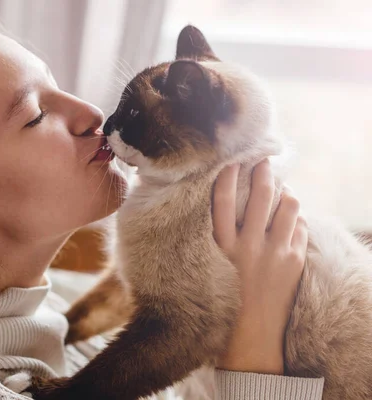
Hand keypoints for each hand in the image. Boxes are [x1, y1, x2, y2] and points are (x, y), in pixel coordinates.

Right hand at [212, 160, 307, 374]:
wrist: (255, 323)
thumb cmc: (230, 286)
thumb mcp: (219, 258)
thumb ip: (225, 231)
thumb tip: (238, 195)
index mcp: (223, 246)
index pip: (222, 202)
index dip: (227, 178)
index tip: (231, 162)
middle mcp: (249, 247)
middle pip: (261, 195)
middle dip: (264, 171)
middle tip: (264, 160)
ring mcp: (275, 253)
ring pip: (288, 204)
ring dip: (285, 192)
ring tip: (281, 190)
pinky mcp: (295, 259)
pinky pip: (300, 224)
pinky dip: (295, 217)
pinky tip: (288, 219)